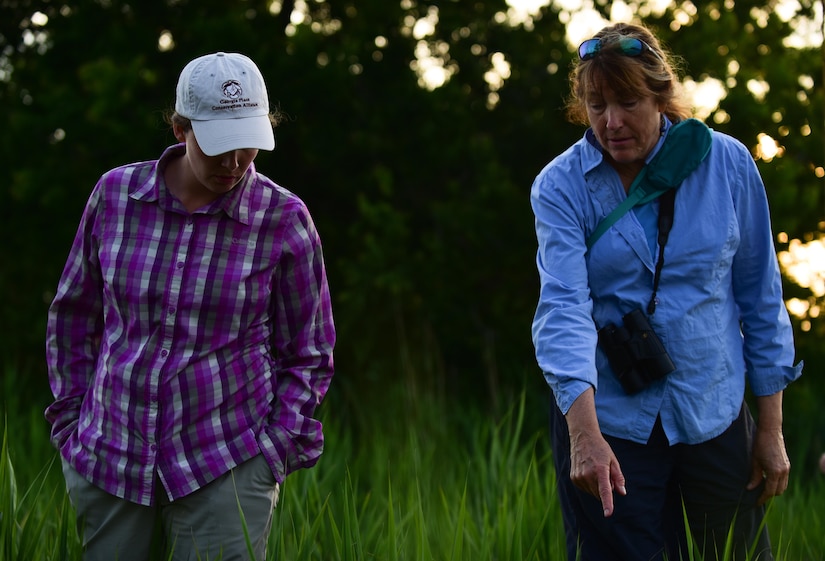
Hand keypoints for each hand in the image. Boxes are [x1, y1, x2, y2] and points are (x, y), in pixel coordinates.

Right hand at [565, 388, 625, 516]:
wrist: (582, 437)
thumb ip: (618, 478)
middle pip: (600, 493)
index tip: (608, 514)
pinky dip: (589, 484)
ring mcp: (579, 477)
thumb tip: (621, 493)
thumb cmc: (600, 449)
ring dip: (597, 486)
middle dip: (605, 488)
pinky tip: (588, 471)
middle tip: (605, 473)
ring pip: (592, 492)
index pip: (604, 491)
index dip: (607, 503)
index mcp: (600, 470)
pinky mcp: (574, 478)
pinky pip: (585, 488)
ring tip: (595, 470)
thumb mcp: (613, 460)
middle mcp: (587, 475)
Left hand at [747, 425, 789, 505]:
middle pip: (778, 491)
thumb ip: (754, 477)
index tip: (755, 502)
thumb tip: (750, 489)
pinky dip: (777, 483)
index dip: (762, 498)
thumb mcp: (755, 461)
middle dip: (768, 495)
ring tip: (762, 489)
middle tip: (757, 496)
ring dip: (774, 489)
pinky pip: (784, 479)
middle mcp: (784, 472)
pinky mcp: (787, 465)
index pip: (770, 491)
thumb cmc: (760, 445)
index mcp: (775, 472)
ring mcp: (787, 468)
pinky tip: (767, 480)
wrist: (770, 431)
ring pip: (783, 486)